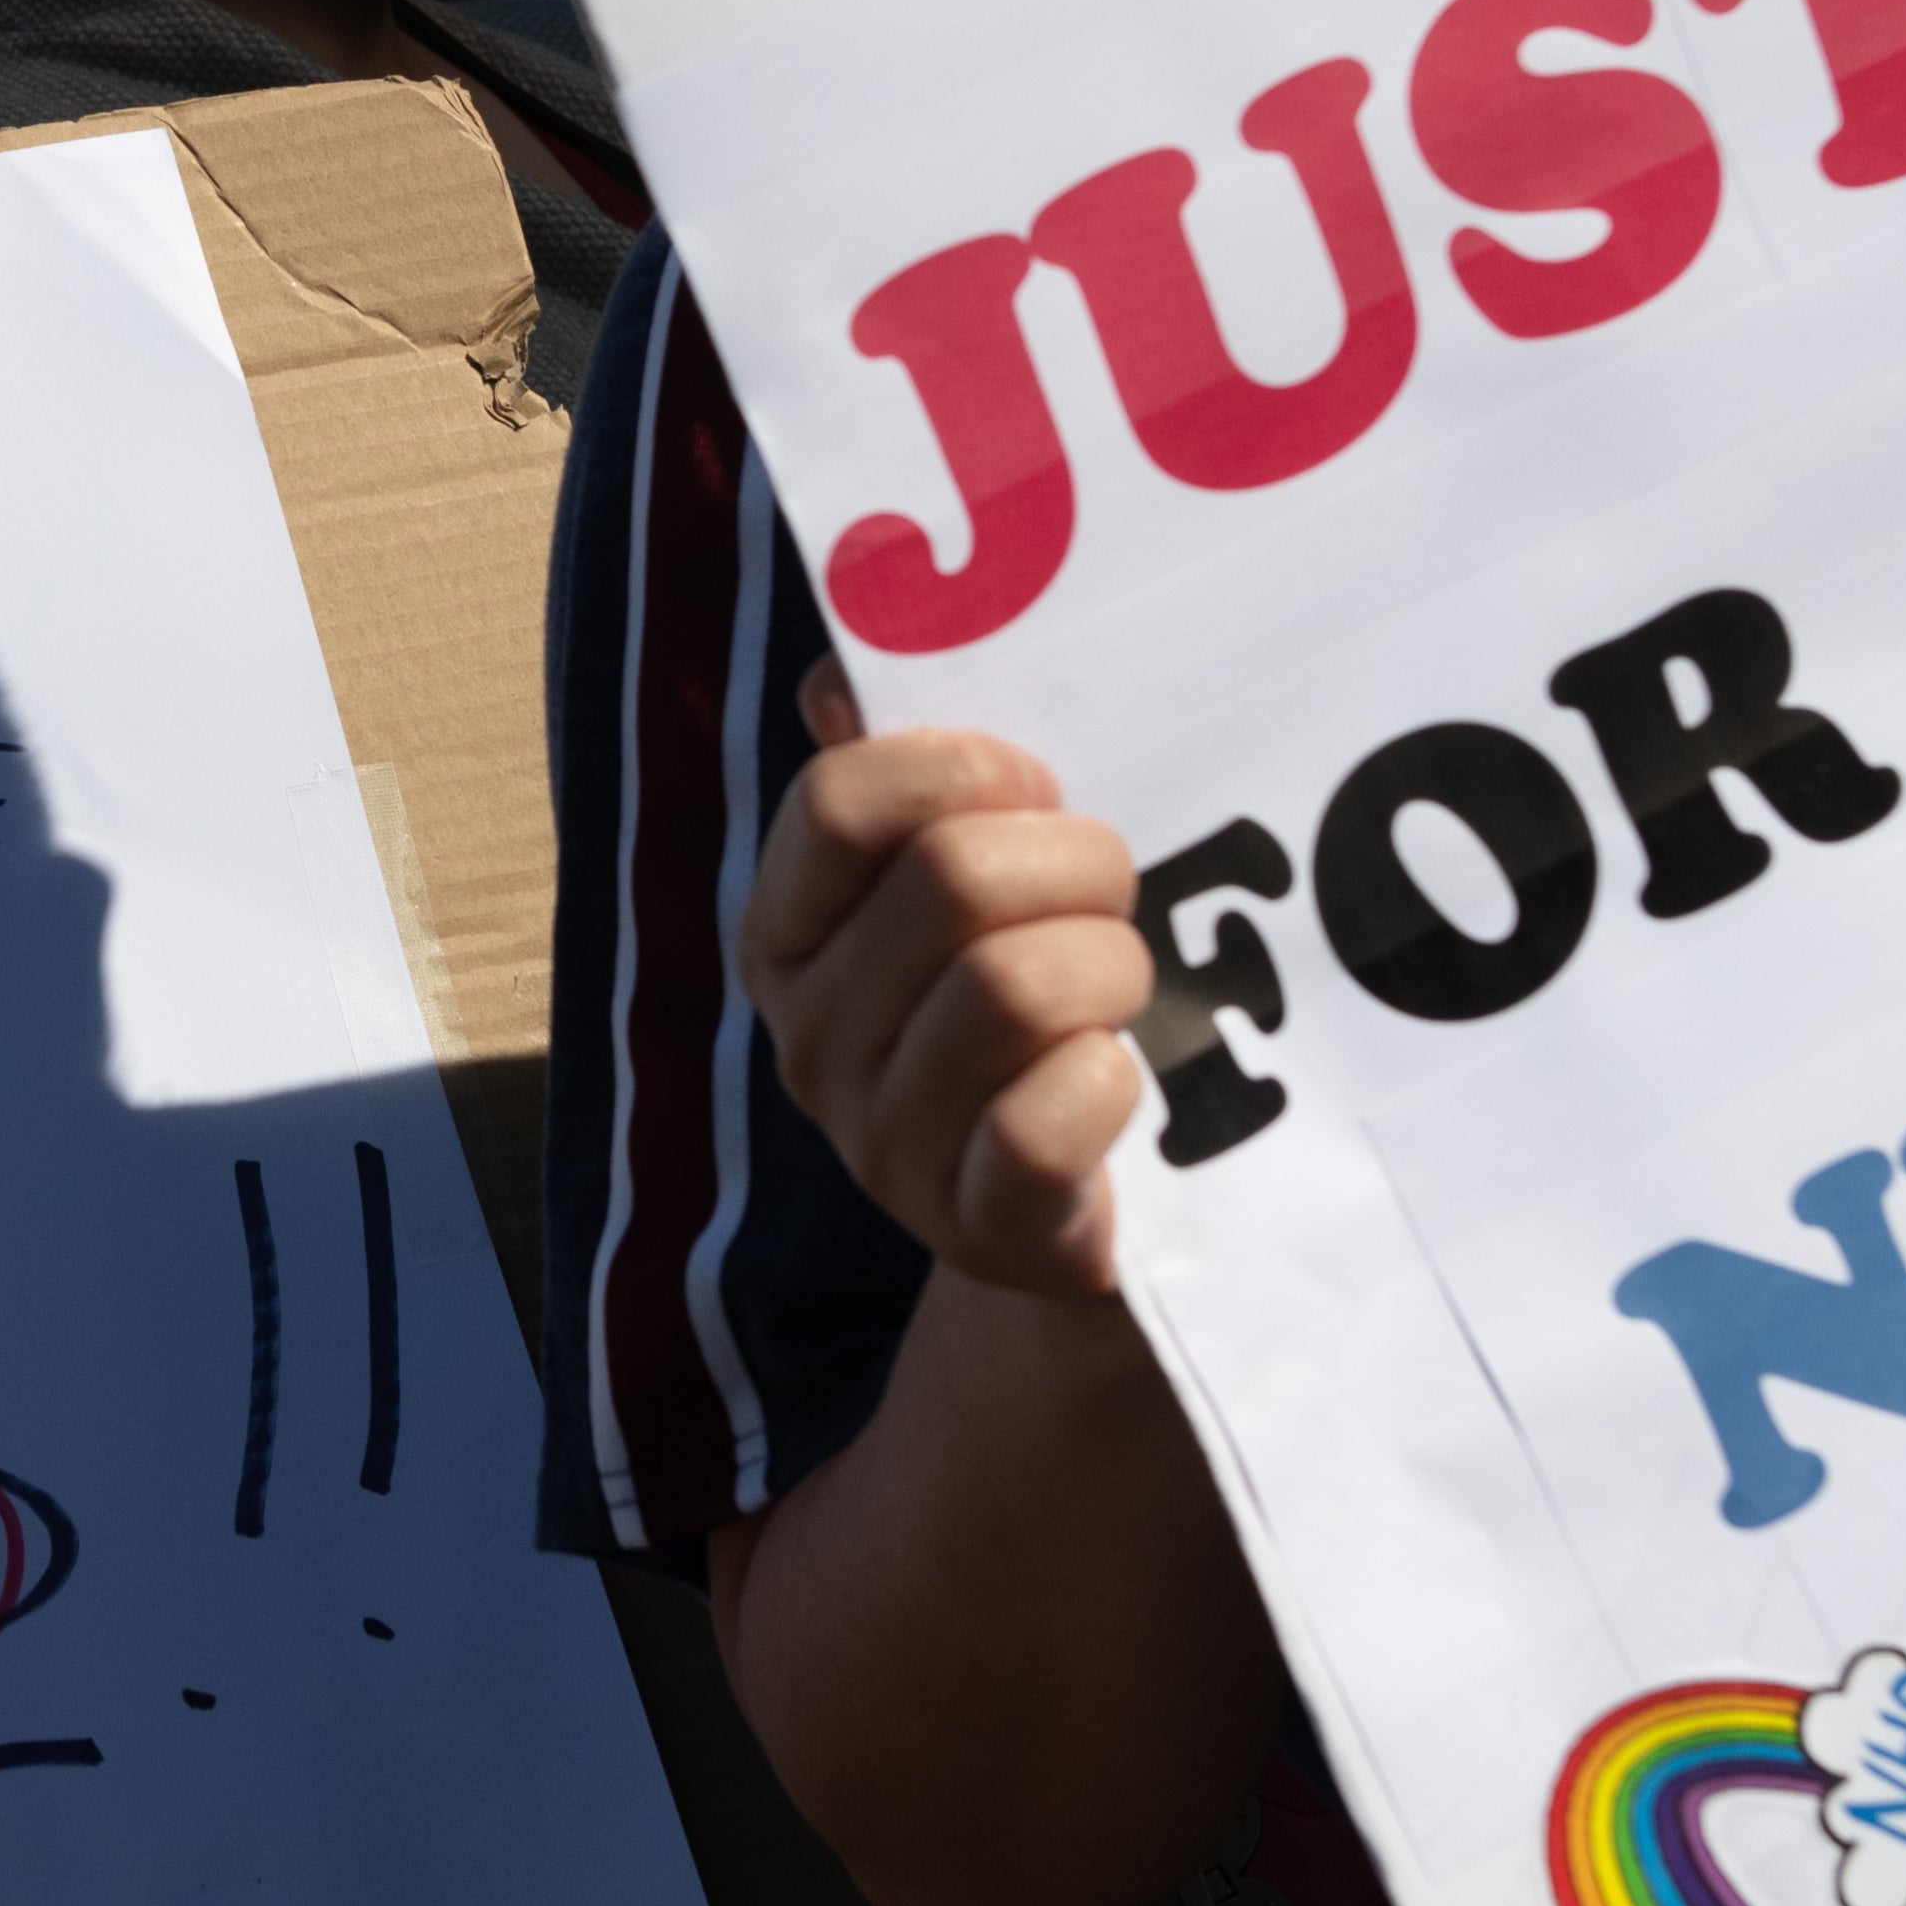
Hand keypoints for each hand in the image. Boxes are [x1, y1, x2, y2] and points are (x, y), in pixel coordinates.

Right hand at [745, 658, 1148, 1299]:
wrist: (1059, 1209)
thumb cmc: (1017, 1000)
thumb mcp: (948, 884)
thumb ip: (900, 775)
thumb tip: (839, 677)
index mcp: (784, 933)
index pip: (838, 801)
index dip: (963, 767)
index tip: (1036, 787)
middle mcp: (810, 1039)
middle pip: (953, 881)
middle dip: (1078, 864)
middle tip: (1112, 894)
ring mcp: (883, 1144)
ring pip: (1016, 991)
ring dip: (1112, 967)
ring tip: (1121, 987)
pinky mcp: (976, 1228)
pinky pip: (1044, 1125)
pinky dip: (1108, 1085)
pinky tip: (1115, 1080)